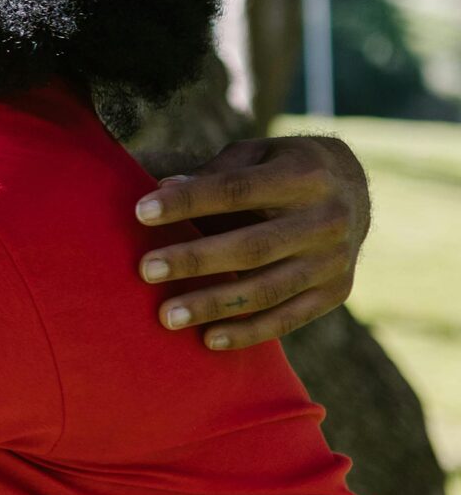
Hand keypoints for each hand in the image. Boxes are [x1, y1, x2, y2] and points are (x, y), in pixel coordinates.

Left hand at [135, 136, 370, 350]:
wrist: (353, 189)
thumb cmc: (280, 168)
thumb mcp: (254, 155)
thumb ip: (212, 174)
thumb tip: (162, 187)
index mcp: (304, 174)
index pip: (236, 189)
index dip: (188, 202)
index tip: (140, 212)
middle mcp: (328, 218)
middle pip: (253, 247)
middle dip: (196, 260)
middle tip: (146, 270)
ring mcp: (335, 259)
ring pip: (268, 289)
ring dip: (214, 305)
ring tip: (167, 316)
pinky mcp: (337, 291)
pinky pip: (289, 319)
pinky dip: (248, 332)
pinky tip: (208, 339)